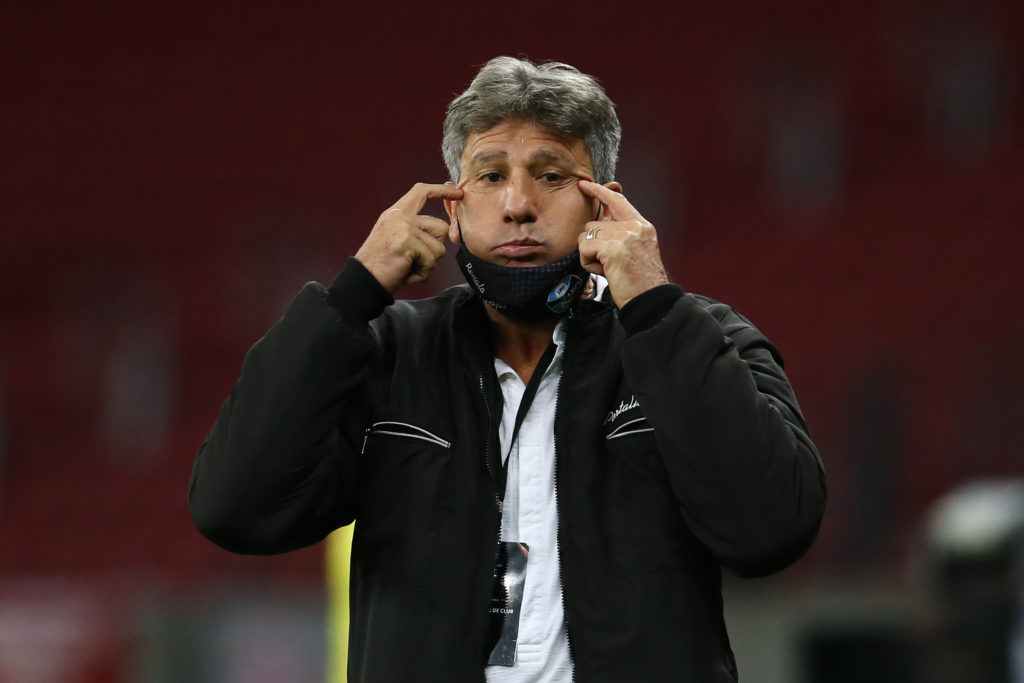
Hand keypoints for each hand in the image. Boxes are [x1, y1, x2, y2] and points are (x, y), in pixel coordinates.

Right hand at [355, 183, 463, 293]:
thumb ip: (414, 228)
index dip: (442, 191)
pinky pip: (430, 261)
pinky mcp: (408, 243)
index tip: (457, 192)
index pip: (422, 192)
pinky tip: (406, 275)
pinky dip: (421, 274)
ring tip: (407, 267)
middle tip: (415, 260)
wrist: (363, 280)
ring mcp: (404, 228)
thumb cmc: (380, 265)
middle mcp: (400, 216)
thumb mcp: (395, 237)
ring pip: (439, 247)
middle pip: (441, 227)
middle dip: (435, 248)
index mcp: (396, 212)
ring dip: (427, 263)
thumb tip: (444, 228)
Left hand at [576, 179, 668, 306]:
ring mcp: (625, 235)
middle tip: (608, 264)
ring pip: (586, 236)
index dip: (599, 191)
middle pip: (593, 224)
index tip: (585, 185)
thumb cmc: (640, 283)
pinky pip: (584, 248)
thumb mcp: (635, 251)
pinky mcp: (613, 248)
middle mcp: (635, 226)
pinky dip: (587, 263)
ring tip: (607, 269)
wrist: (650, 301)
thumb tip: (596, 225)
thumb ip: (620, 235)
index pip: (617, 200)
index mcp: (642, 226)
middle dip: (593, 245)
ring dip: (589, 255)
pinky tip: (604, 272)